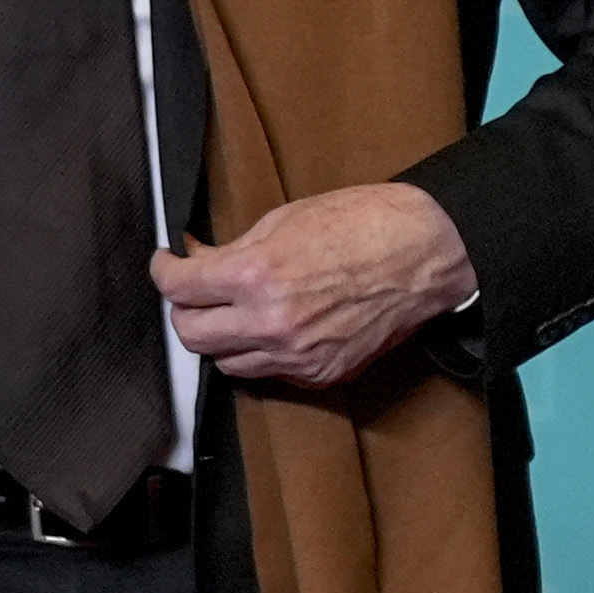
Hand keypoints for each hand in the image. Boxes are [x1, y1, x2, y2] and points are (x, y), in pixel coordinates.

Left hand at [151, 182, 477, 389]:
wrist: (429, 250)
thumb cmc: (367, 223)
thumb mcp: (287, 219)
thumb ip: (236, 249)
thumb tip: (199, 264)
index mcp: (258, 274)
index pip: (180, 289)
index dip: (164, 272)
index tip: (167, 266)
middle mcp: (272, 322)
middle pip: (192, 336)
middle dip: (186, 311)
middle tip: (195, 293)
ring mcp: (298, 354)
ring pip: (227, 363)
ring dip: (223, 338)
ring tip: (237, 312)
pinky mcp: (323, 373)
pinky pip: (271, 373)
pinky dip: (264, 353)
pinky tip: (276, 326)